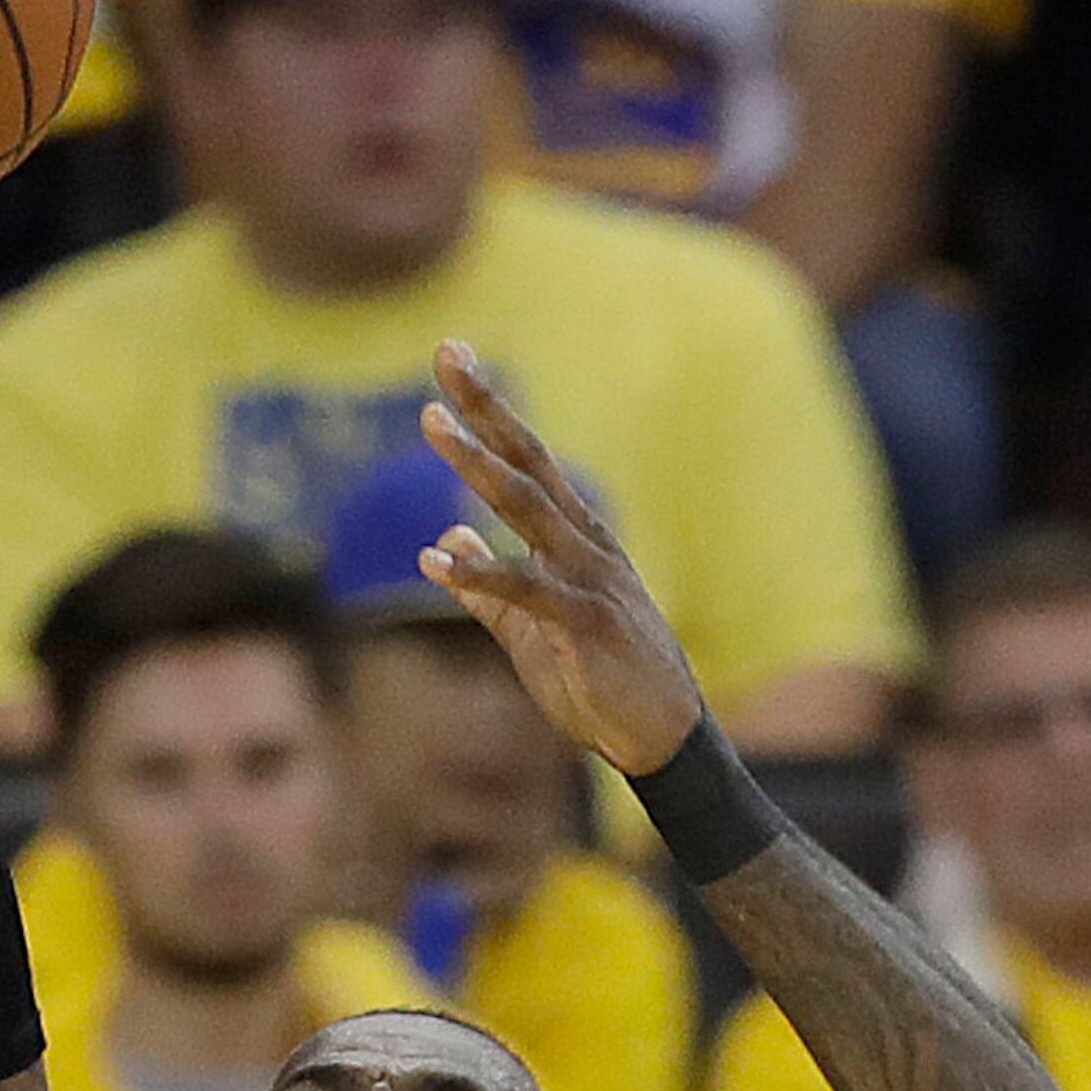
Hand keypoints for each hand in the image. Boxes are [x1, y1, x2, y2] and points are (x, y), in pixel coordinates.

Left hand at [413, 349, 705, 779]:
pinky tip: (439, 560)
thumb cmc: (602, 679)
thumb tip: (446, 536)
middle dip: (486, 407)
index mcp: (574, 538)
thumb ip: (488, 585)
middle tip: (447, 354)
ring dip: (477, 464)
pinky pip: (528, 591)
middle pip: (529, 461)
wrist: (658, 736)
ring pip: (527, 508)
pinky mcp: (586, 625)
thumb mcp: (532, 628)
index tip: (452, 358)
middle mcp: (584, 544)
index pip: (527, 459)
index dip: (489, 409)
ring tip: (432, 422)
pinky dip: (482, 572)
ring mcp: (588, 580)